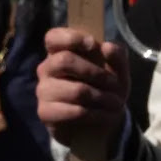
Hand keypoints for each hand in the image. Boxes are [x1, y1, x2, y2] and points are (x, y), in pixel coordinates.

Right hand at [35, 27, 128, 154]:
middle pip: (64, 61)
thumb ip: (117, 56)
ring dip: (102, 98)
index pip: (53, 37)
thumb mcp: (117, 71)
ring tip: (116, 104)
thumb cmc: (104, 89)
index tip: (93, 45)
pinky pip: (74, 111)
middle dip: (96, 73)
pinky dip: (97, 114)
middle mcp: (46, 69)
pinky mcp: (45, 112)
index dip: (71, 38)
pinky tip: (105, 116)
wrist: (100, 122)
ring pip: (75, 90)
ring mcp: (43, 90)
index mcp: (60, 53)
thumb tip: (107, 47)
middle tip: (115, 84)